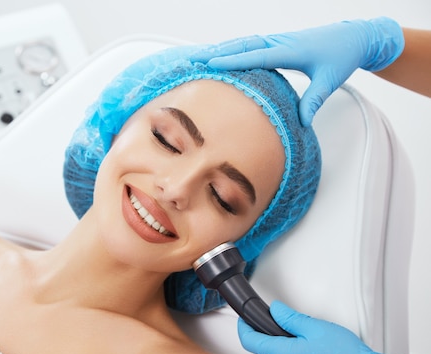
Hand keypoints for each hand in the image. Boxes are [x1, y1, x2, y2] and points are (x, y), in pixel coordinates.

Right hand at [192, 17, 403, 125]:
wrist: (354, 37)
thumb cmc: (342, 56)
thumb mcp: (330, 80)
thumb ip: (314, 100)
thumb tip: (302, 122)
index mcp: (291, 50)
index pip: (256, 56)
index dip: (233, 60)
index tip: (212, 64)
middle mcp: (280, 42)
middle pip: (242, 46)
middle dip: (217, 51)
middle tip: (194, 58)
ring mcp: (278, 40)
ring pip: (244, 43)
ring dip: (221, 48)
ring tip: (200, 55)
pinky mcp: (278, 42)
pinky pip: (251, 44)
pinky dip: (233, 48)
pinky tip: (221, 54)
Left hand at [238, 301, 430, 353]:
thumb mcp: (314, 327)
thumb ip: (290, 318)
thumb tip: (275, 310)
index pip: (250, 342)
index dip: (243, 328)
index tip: (243, 318)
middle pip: (263, 350)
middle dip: (261, 334)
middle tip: (265, 319)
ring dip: (278, 344)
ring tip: (289, 330)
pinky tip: (304, 346)